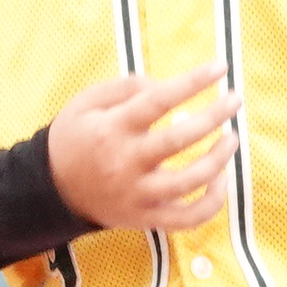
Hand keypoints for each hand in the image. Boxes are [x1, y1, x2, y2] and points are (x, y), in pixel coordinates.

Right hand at [49, 65, 236, 233]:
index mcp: (113, 128)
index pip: (160, 100)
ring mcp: (138, 194)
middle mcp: (127, 162)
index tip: (219, 67)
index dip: (193, 82)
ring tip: (232, 138)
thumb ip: (126, 87)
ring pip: (190, 181)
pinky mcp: (146, 218)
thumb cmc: (75, 137)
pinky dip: (212, 203)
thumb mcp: (87, 101)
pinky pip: (188, 218)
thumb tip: (166, 85)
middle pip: (180, 138)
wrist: (52, 189)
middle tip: (235, 99)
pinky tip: (221, 180)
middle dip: (215, 115)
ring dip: (219, 158)